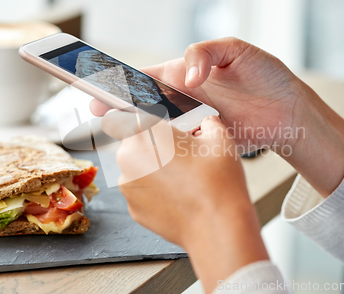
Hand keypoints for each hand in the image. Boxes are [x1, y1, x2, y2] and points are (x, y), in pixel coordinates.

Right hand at [92, 37, 299, 151]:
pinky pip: (178, 145)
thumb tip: (188, 75)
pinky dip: (163, 147)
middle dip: (120, 108)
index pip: (146, 76)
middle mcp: (184, 97)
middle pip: (144, 103)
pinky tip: (151, 150)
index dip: (123, 82)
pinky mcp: (203, 140)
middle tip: (101, 113)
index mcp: (186, 73)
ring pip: (157, 126)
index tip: (102, 88)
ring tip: (120, 132)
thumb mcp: (236, 50)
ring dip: (138, 129)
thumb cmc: (266, 75)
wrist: (289, 110)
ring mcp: (192, 120)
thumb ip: (206, 52)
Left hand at [101, 110, 268, 293]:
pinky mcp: (134, 209)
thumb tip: (206, 123)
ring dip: (153, 168)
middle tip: (179, 152)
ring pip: (137, 168)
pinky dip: (155, 191)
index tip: (152, 125)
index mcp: (145, 133)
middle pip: (134, 143)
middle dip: (153, 144)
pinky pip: (141, 191)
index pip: (125, 117)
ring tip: (183, 176)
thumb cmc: (217, 181)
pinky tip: (179, 194)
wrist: (218, 227)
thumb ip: (207, 122)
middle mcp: (128, 158)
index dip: (140, 119)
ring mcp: (129, 186)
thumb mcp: (219, 138)